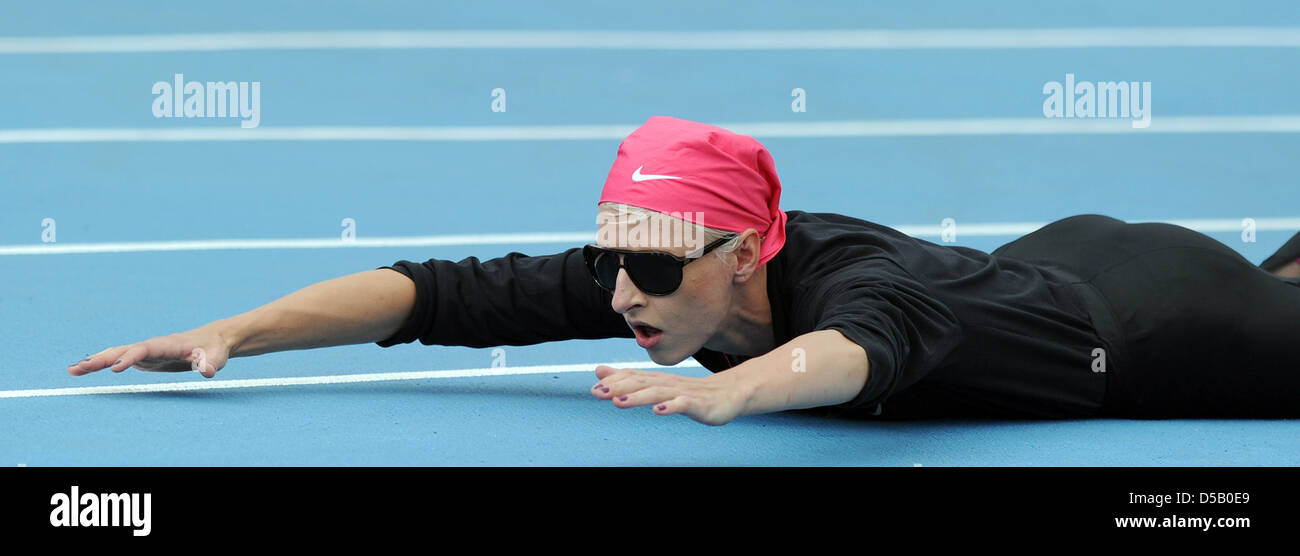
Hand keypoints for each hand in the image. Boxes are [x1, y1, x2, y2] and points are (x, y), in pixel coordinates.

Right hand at [68, 327, 231, 377]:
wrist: (212, 341)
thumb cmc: (214, 350)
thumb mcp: (216, 358)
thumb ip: (210, 363)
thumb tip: (206, 371)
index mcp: (167, 344)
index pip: (144, 349)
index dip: (129, 358)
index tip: (114, 369)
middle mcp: (151, 346)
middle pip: (123, 351)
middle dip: (101, 359)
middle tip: (79, 369)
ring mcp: (145, 352)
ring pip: (116, 354)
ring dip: (96, 362)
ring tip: (73, 371)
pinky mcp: (143, 359)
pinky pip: (118, 360)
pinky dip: (101, 364)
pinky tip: (84, 370)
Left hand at [590, 365, 745, 425]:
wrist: (730, 393)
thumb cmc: (692, 391)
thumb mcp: (658, 385)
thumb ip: (629, 379)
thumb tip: (599, 371)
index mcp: (658, 380)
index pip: (633, 377)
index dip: (614, 382)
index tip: (594, 388)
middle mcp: (667, 384)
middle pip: (641, 384)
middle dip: (618, 387)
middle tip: (597, 392)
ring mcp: (683, 393)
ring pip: (658, 393)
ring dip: (638, 397)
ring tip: (620, 402)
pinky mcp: (698, 404)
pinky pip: (683, 404)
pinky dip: (671, 407)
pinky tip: (659, 411)